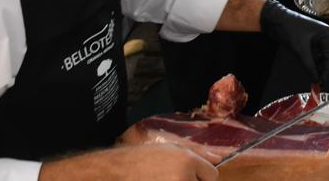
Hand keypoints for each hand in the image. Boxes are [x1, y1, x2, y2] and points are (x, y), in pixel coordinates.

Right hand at [39, 144, 217, 179]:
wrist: (110, 174)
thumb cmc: (138, 160)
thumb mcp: (167, 150)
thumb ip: (193, 156)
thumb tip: (218, 160)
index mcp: (186, 161)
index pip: (211, 176)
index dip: (200, 176)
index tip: (189, 175)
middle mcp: (182, 178)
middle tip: (167, 178)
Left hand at [260, 0, 328, 82]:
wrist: (276, 20)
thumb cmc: (288, 29)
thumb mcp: (300, 51)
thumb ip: (309, 66)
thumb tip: (315, 79)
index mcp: (326, 34)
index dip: (327, 71)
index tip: (322, 82)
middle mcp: (325, 35)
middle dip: (326, 70)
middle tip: (320, 83)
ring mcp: (318, 37)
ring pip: (324, 56)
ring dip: (320, 67)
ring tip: (315, 77)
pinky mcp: (311, 40)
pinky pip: (317, 53)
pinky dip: (315, 62)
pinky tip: (311, 69)